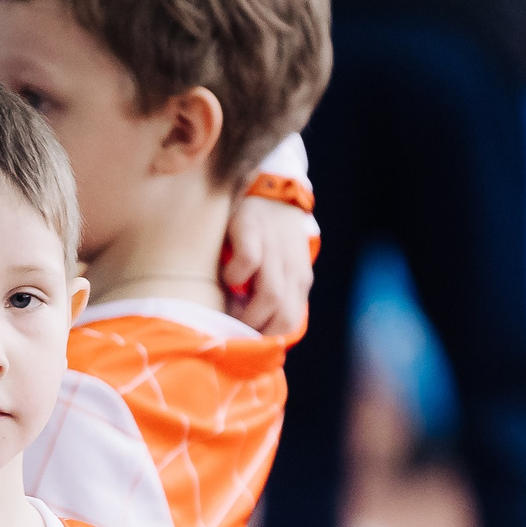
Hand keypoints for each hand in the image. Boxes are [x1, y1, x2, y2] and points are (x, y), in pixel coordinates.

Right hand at [220, 193, 314, 336]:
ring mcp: (275, 249)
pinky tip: (226, 274)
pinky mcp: (253, 230)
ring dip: (244, 309)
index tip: (245, 337)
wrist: (268, 188)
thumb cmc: (267, 237)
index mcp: (299, 281)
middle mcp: (293, 268)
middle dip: (255, 329)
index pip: (289, 324)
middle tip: (233, 325)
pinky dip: (235, 275)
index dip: (265, 338)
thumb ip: (271, 296)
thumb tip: (250, 330)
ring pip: (270, 296)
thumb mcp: (277, 269)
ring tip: (227, 305)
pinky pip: (249, 263)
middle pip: (283, 317)